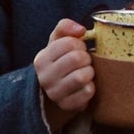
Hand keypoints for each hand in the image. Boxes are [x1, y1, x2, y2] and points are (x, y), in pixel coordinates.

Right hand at [34, 18, 93, 133]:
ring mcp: (54, 93)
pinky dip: (91, 87)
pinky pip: (87, 92)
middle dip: (86, 58)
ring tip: (86, 72)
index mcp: (42, 59)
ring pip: (82, 76)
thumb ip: (65, 28)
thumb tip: (80, 29)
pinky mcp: (67, 105)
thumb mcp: (58, 42)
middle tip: (84, 61)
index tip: (78, 49)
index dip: (79, 44)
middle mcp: (44, 77)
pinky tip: (86, 86)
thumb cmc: (61, 60)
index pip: (68, 43)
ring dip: (89, 72)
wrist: (56, 90)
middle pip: (77, 59)